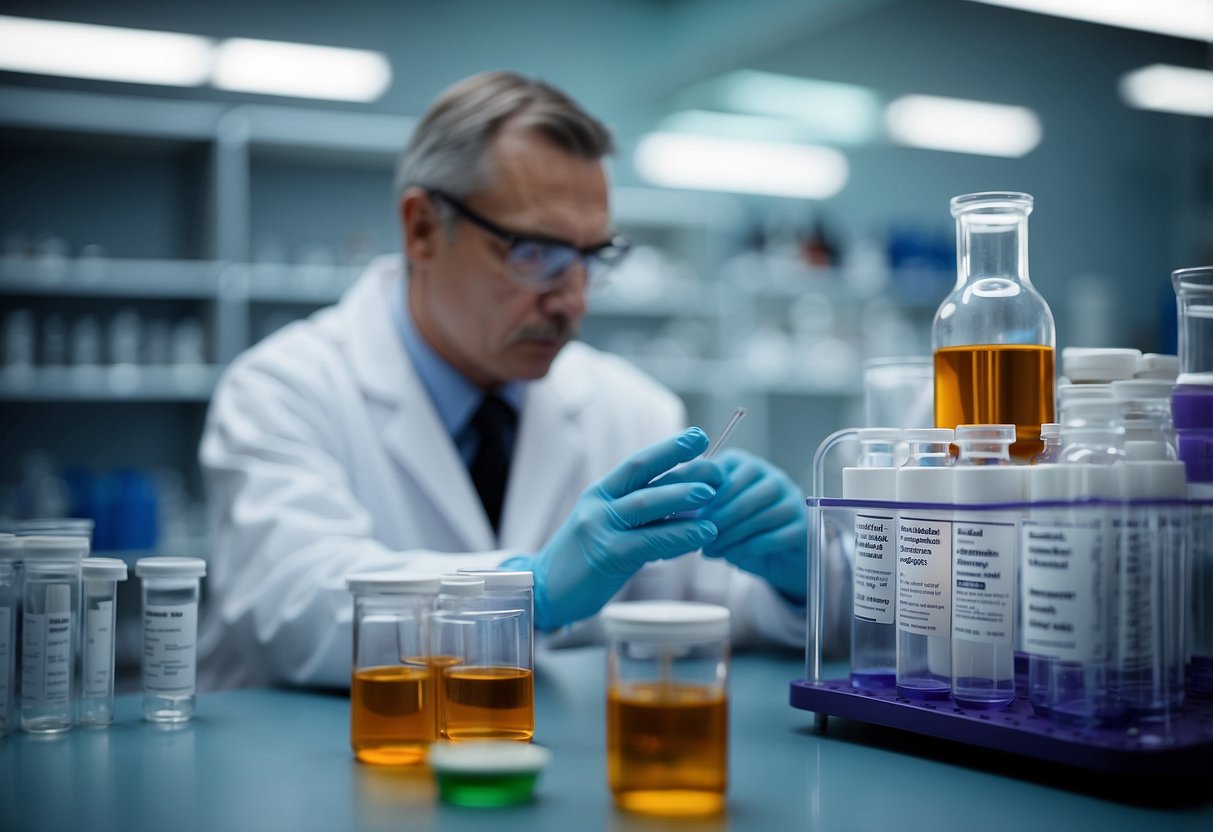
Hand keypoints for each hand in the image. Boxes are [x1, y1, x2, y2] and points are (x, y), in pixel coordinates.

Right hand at [503, 428, 721, 629]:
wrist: (544, 591)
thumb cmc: (584, 562)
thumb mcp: (610, 528)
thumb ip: (643, 516)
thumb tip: (690, 504)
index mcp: (600, 493)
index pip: (638, 463)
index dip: (669, 448)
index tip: (699, 438)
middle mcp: (598, 504)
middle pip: (642, 473)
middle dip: (681, 463)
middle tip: (716, 467)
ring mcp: (600, 527)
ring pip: (646, 503)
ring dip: (682, 496)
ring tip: (712, 494)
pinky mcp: (607, 555)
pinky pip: (649, 541)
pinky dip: (679, 535)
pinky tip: (702, 534)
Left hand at [698, 449, 807, 603]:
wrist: (778, 558)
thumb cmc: (739, 531)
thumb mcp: (716, 516)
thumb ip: (697, 510)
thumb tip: (673, 516)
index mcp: (744, 465)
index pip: (720, 470)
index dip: (700, 492)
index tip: (683, 513)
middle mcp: (771, 476)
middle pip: (741, 491)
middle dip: (716, 516)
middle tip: (699, 536)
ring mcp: (791, 499)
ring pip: (758, 513)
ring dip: (731, 535)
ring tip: (711, 550)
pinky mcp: (803, 526)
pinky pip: (775, 535)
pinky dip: (750, 547)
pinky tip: (734, 556)